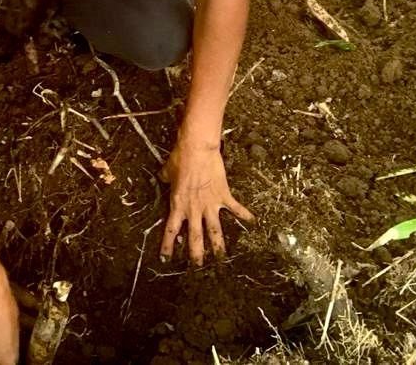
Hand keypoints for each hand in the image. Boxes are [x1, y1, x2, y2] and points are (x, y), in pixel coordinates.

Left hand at [160, 140, 253, 264]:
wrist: (197, 149)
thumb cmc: (181, 158)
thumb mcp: (167, 170)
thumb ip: (165, 178)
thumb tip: (162, 178)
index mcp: (178, 204)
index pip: (170, 229)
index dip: (167, 246)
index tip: (165, 259)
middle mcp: (194, 209)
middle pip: (194, 237)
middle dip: (196, 254)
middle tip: (197, 267)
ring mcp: (210, 204)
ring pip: (214, 230)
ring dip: (218, 246)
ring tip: (221, 258)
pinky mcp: (223, 196)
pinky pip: (236, 208)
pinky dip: (245, 215)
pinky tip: (253, 222)